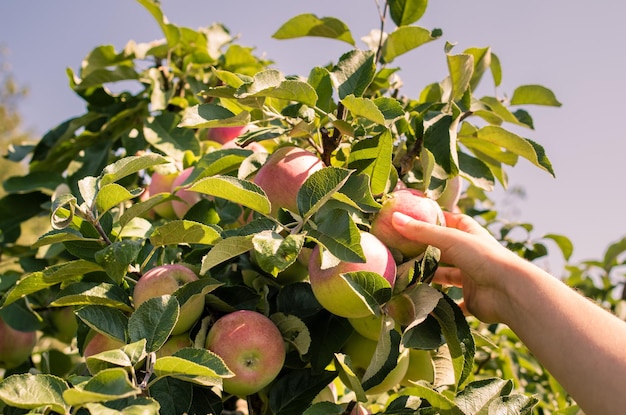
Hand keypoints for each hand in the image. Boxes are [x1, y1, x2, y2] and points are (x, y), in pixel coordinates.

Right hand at [391, 211, 523, 322]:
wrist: (510, 292)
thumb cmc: (484, 258)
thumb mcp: (451, 239)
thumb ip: (422, 231)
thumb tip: (394, 218)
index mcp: (471, 236)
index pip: (454, 222)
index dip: (437, 219)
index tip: (415, 219)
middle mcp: (472, 256)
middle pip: (446, 251)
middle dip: (427, 251)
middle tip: (402, 251)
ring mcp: (472, 279)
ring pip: (447, 277)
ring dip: (430, 278)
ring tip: (405, 277)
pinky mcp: (472, 301)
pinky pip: (453, 304)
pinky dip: (440, 305)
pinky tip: (422, 304)